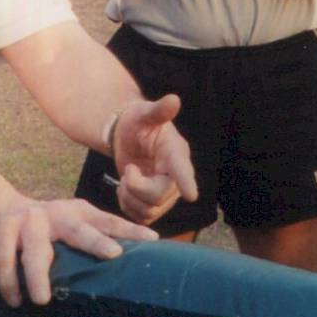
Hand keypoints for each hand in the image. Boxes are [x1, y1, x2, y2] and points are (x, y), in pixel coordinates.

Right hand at [0, 197, 155, 306]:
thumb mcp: (70, 227)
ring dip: (36, 275)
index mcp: (78, 213)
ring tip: (42, 299)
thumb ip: (92, 240)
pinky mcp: (2, 229)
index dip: (130, 230)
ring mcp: (28, 219)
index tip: (152, 240)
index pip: (109, 222)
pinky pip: (4, 257)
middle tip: (113, 254)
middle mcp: (56, 213)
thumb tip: (126, 269)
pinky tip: (14, 299)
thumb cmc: (46, 229)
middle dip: (96, 241)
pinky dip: (8, 280)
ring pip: (34, 249)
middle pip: (78, 229)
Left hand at [111, 94, 197, 224]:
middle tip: (127, 170)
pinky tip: (125, 190)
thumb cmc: (138, 122)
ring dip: (130, 198)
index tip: (191, 195)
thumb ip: (158, 110)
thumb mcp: (143, 113)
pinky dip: (128, 208)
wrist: (130, 136)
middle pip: (159, 196)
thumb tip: (173, 100)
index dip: (186, 181)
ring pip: (150, 211)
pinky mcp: (155, 204)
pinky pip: (143, 217)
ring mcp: (167, 193)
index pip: (182, 169)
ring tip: (125, 180)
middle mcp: (176, 176)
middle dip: (136, 187)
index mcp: (175, 152)